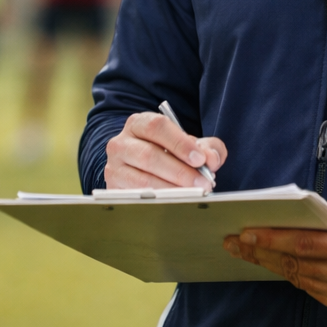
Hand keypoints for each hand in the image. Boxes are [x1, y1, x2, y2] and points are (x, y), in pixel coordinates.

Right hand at [104, 111, 226, 189]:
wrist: (139, 169)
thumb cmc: (167, 154)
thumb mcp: (187, 145)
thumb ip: (206, 147)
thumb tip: (212, 158)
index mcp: (139, 123)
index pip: (157, 127)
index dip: (180, 143)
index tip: (200, 159)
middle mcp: (121, 142)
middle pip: (149, 156)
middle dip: (180, 171)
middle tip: (203, 183)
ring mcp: (114, 166)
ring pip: (142, 180)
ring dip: (172, 189)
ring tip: (193, 194)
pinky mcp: (114, 188)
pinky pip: (137, 197)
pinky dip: (159, 201)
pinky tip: (176, 202)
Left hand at [222, 194, 326, 316]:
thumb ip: (324, 211)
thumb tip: (289, 217)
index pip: (302, 245)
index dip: (270, 240)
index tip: (245, 233)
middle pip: (296, 265)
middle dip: (261, 253)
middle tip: (235, 242)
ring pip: (301, 279)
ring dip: (272, 265)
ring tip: (248, 251)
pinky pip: (313, 290)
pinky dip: (295, 275)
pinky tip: (276, 262)